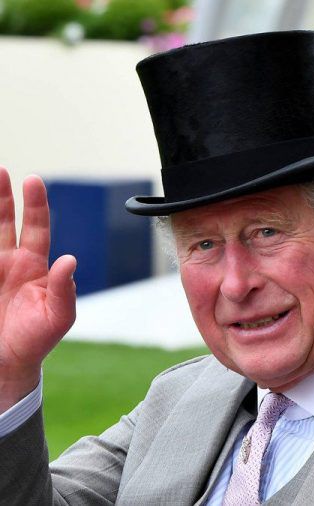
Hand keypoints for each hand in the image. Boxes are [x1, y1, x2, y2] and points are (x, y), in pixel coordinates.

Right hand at [0, 168, 75, 410]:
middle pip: (4, 221)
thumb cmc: (37, 341)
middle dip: (1, 195)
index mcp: (34, 266)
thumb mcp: (58, 317)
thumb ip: (64, 289)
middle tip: (0, 170)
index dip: (35, 204)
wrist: (7, 365)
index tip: (32, 179)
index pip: (36, 227)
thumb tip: (70, 259)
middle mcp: (10, 262)